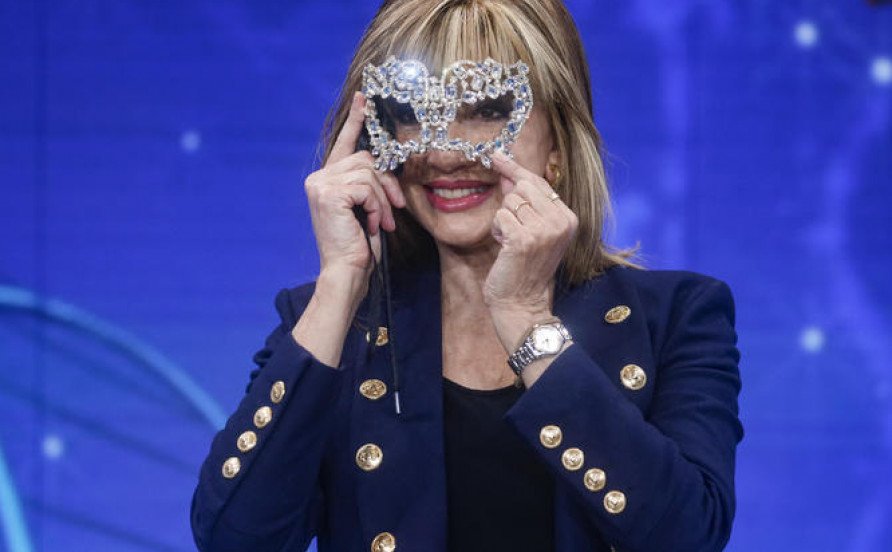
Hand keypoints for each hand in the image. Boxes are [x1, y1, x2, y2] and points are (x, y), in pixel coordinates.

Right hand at [304, 92, 405, 284]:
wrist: (346, 270)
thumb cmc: (358, 244)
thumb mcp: (366, 207)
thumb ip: (367, 184)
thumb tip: (383, 164)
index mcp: (325, 179)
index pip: (343, 144)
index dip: (355, 121)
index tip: (363, 99)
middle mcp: (318, 178)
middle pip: (365, 159)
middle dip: (386, 183)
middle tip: (395, 209)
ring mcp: (320, 184)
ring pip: (369, 173)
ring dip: (383, 199)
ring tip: (382, 222)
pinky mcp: (329, 193)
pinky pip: (366, 187)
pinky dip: (377, 206)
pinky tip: (373, 224)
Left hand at [484, 152, 577, 341]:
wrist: (522, 303)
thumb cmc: (525, 267)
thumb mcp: (536, 231)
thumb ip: (528, 202)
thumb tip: (509, 173)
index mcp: (569, 218)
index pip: (539, 182)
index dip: (516, 169)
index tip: (497, 155)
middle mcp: (561, 221)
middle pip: (522, 187)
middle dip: (511, 206)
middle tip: (514, 231)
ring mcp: (544, 230)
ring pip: (510, 201)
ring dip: (503, 221)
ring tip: (511, 242)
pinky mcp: (524, 239)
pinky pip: (500, 216)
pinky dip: (497, 230)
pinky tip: (505, 247)